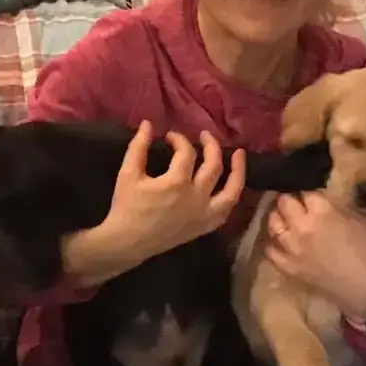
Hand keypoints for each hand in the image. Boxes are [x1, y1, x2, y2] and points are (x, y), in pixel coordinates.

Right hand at [101, 121, 246, 259]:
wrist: (127, 242)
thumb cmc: (126, 207)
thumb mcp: (128, 174)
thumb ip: (138, 146)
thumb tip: (147, 124)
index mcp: (177, 182)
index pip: (186, 152)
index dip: (179, 139)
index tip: (170, 137)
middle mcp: (196, 197)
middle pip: (214, 165)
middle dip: (211, 146)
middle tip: (205, 136)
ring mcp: (203, 214)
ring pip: (231, 191)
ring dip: (238, 171)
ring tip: (239, 155)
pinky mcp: (204, 227)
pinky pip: (225, 211)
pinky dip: (230, 197)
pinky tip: (231, 187)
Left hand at [265, 194, 365, 320]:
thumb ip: (346, 207)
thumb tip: (335, 201)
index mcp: (323, 211)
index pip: (306, 190)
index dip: (309, 190)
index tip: (312, 194)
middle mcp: (301, 225)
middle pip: (284, 202)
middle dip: (290, 199)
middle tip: (298, 203)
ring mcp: (292, 247)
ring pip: (273, 223)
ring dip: (279, 218)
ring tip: (286, 219)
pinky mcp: (288, 267)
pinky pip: (270, 250)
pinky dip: (273, 243)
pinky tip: (281, 242)